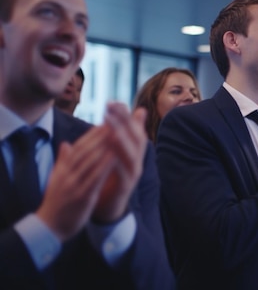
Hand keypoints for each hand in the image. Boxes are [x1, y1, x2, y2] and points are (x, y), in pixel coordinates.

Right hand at [36, 126, 116, 241]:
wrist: (49, 227)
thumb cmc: (56, 202)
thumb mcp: (57, 179)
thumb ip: (63, 161)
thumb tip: (66, 144)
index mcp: (62, 169)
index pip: (78, 147)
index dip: (92, 134)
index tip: (104, 122)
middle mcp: (67, 174)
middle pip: (85, 150)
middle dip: (100, 136)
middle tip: (115, 122)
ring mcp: (74, 185)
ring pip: (90, 161)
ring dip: (104, 146)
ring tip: (117, 133)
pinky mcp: (82, 196)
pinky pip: (95, 178)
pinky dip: (105, 166)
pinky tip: (115, 157)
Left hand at [92, 103, 147, 222]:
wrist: (108, 206)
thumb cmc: (111, 176)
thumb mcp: (118, 151)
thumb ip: (126, 132)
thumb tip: (140, 110)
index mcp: (133, 150)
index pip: (132, 128)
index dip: (124, 115)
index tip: (112, 102)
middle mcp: (136, 159)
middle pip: (134, 137)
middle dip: (123, 122)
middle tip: (110, 109)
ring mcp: (133, 173)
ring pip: (132, 154)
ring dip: (122, 140)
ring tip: (112, 127)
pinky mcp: (127, 187)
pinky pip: (125, 173)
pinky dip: (119, 164)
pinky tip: (111, 156)